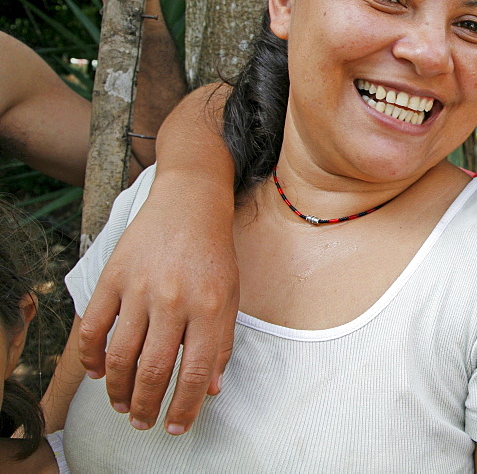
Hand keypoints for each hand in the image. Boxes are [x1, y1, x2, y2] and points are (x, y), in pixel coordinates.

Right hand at [77, 172, 238, 435]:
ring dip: (118, 389)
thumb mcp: (231, 296)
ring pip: (120, 355)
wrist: (190, 203)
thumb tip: (210, 388)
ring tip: (122, 405)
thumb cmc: (214, 253)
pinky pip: (93, 326)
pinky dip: (92, 355)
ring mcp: (140, 288)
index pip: (195, 372)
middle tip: (143, 422)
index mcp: (210, 307)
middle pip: (153, 369)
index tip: (177, 426)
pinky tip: (99, 371)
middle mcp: (174, 300)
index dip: (185, 406)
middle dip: (146, 406)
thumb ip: (221, 343)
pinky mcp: (113, 277)